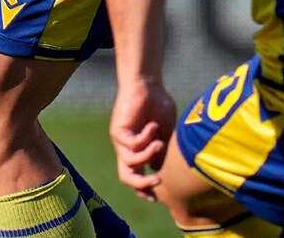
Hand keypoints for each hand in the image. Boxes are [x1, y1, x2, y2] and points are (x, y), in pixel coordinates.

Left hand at [110, 75, 175, 199]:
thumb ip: (162, 152)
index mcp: (138, 153)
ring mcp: (121, 140)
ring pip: (129, 162)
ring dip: (147, 157)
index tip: (156, 198)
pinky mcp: (118, 130)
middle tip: (157, 180)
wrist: (148, 85)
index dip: (144, 190)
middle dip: (141, 184)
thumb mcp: (165, 134)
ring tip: (159, 143)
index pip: (136, 178)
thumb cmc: (158, 107)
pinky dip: (145, 139)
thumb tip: (158, 170)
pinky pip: (131, 144)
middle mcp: (126, 149)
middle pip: (126, 177)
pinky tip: (153, 127)